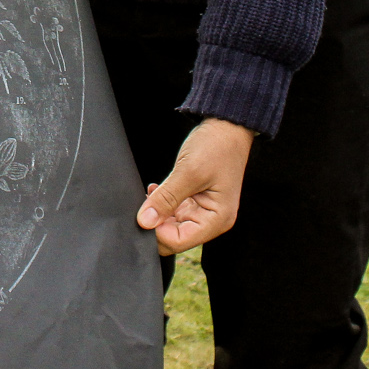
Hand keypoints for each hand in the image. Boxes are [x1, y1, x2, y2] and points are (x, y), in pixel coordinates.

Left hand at [137, 117, 254, 254]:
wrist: (227, 127)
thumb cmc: (217, 147)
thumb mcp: (188, 173)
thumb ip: (166, 199)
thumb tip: (145, 221)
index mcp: (217, 219)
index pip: (179, 241)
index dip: (157, 233)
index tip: (141, 217)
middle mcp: (211, 220)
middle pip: (174, 235)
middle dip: (155, 223)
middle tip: (142, 204)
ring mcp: (203, 210)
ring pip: (171, 224)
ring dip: (157, 212)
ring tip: (149, 194)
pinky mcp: (195, 200)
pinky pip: (174, 210)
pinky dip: (162, 203)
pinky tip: (155, 190)